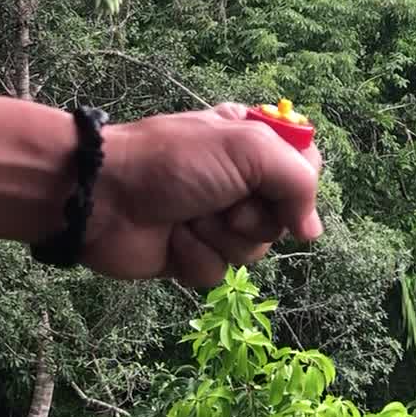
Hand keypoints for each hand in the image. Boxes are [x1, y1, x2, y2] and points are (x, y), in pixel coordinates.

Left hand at [81, 103, 323, 281]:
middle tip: (222, 200)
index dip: (297, 184)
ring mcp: (216, 220)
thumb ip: (297, 181)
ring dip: (221, 237)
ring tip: (190, 218)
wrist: (103, 197)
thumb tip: (311, 231)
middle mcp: (239, 182)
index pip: (305, 168)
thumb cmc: (174, 162)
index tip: (278, 186)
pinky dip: (196, 257)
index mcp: (253, 144)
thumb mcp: (247, 149)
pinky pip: (219, 272)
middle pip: (283, 217)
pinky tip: (174, 240)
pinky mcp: (192, 254)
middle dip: (252, 216)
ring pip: (254, 250)